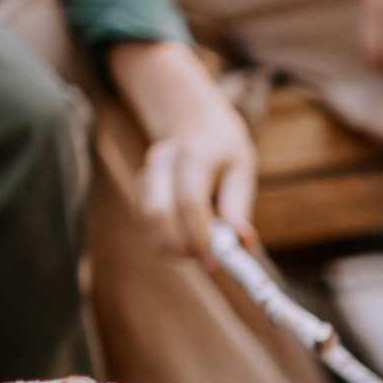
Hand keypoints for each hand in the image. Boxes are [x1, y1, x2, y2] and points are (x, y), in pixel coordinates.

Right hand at [106, 39, 256, 262]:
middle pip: (159, 213)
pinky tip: (187, 240)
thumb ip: (238, 206)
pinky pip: (146, 224)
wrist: (193, 120)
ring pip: (148, 221)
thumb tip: (242, 241)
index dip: (199, 236)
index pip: (189, 201)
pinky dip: (166, 240)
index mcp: (194, 152)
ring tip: (200, 251)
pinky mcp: (141, 188)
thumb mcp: (242, 168)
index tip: (215, 262)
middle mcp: (162, 160)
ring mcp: (147, 173)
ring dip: (172, 247)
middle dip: (181, 246)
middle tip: (207, 262)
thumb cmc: (224, 149)